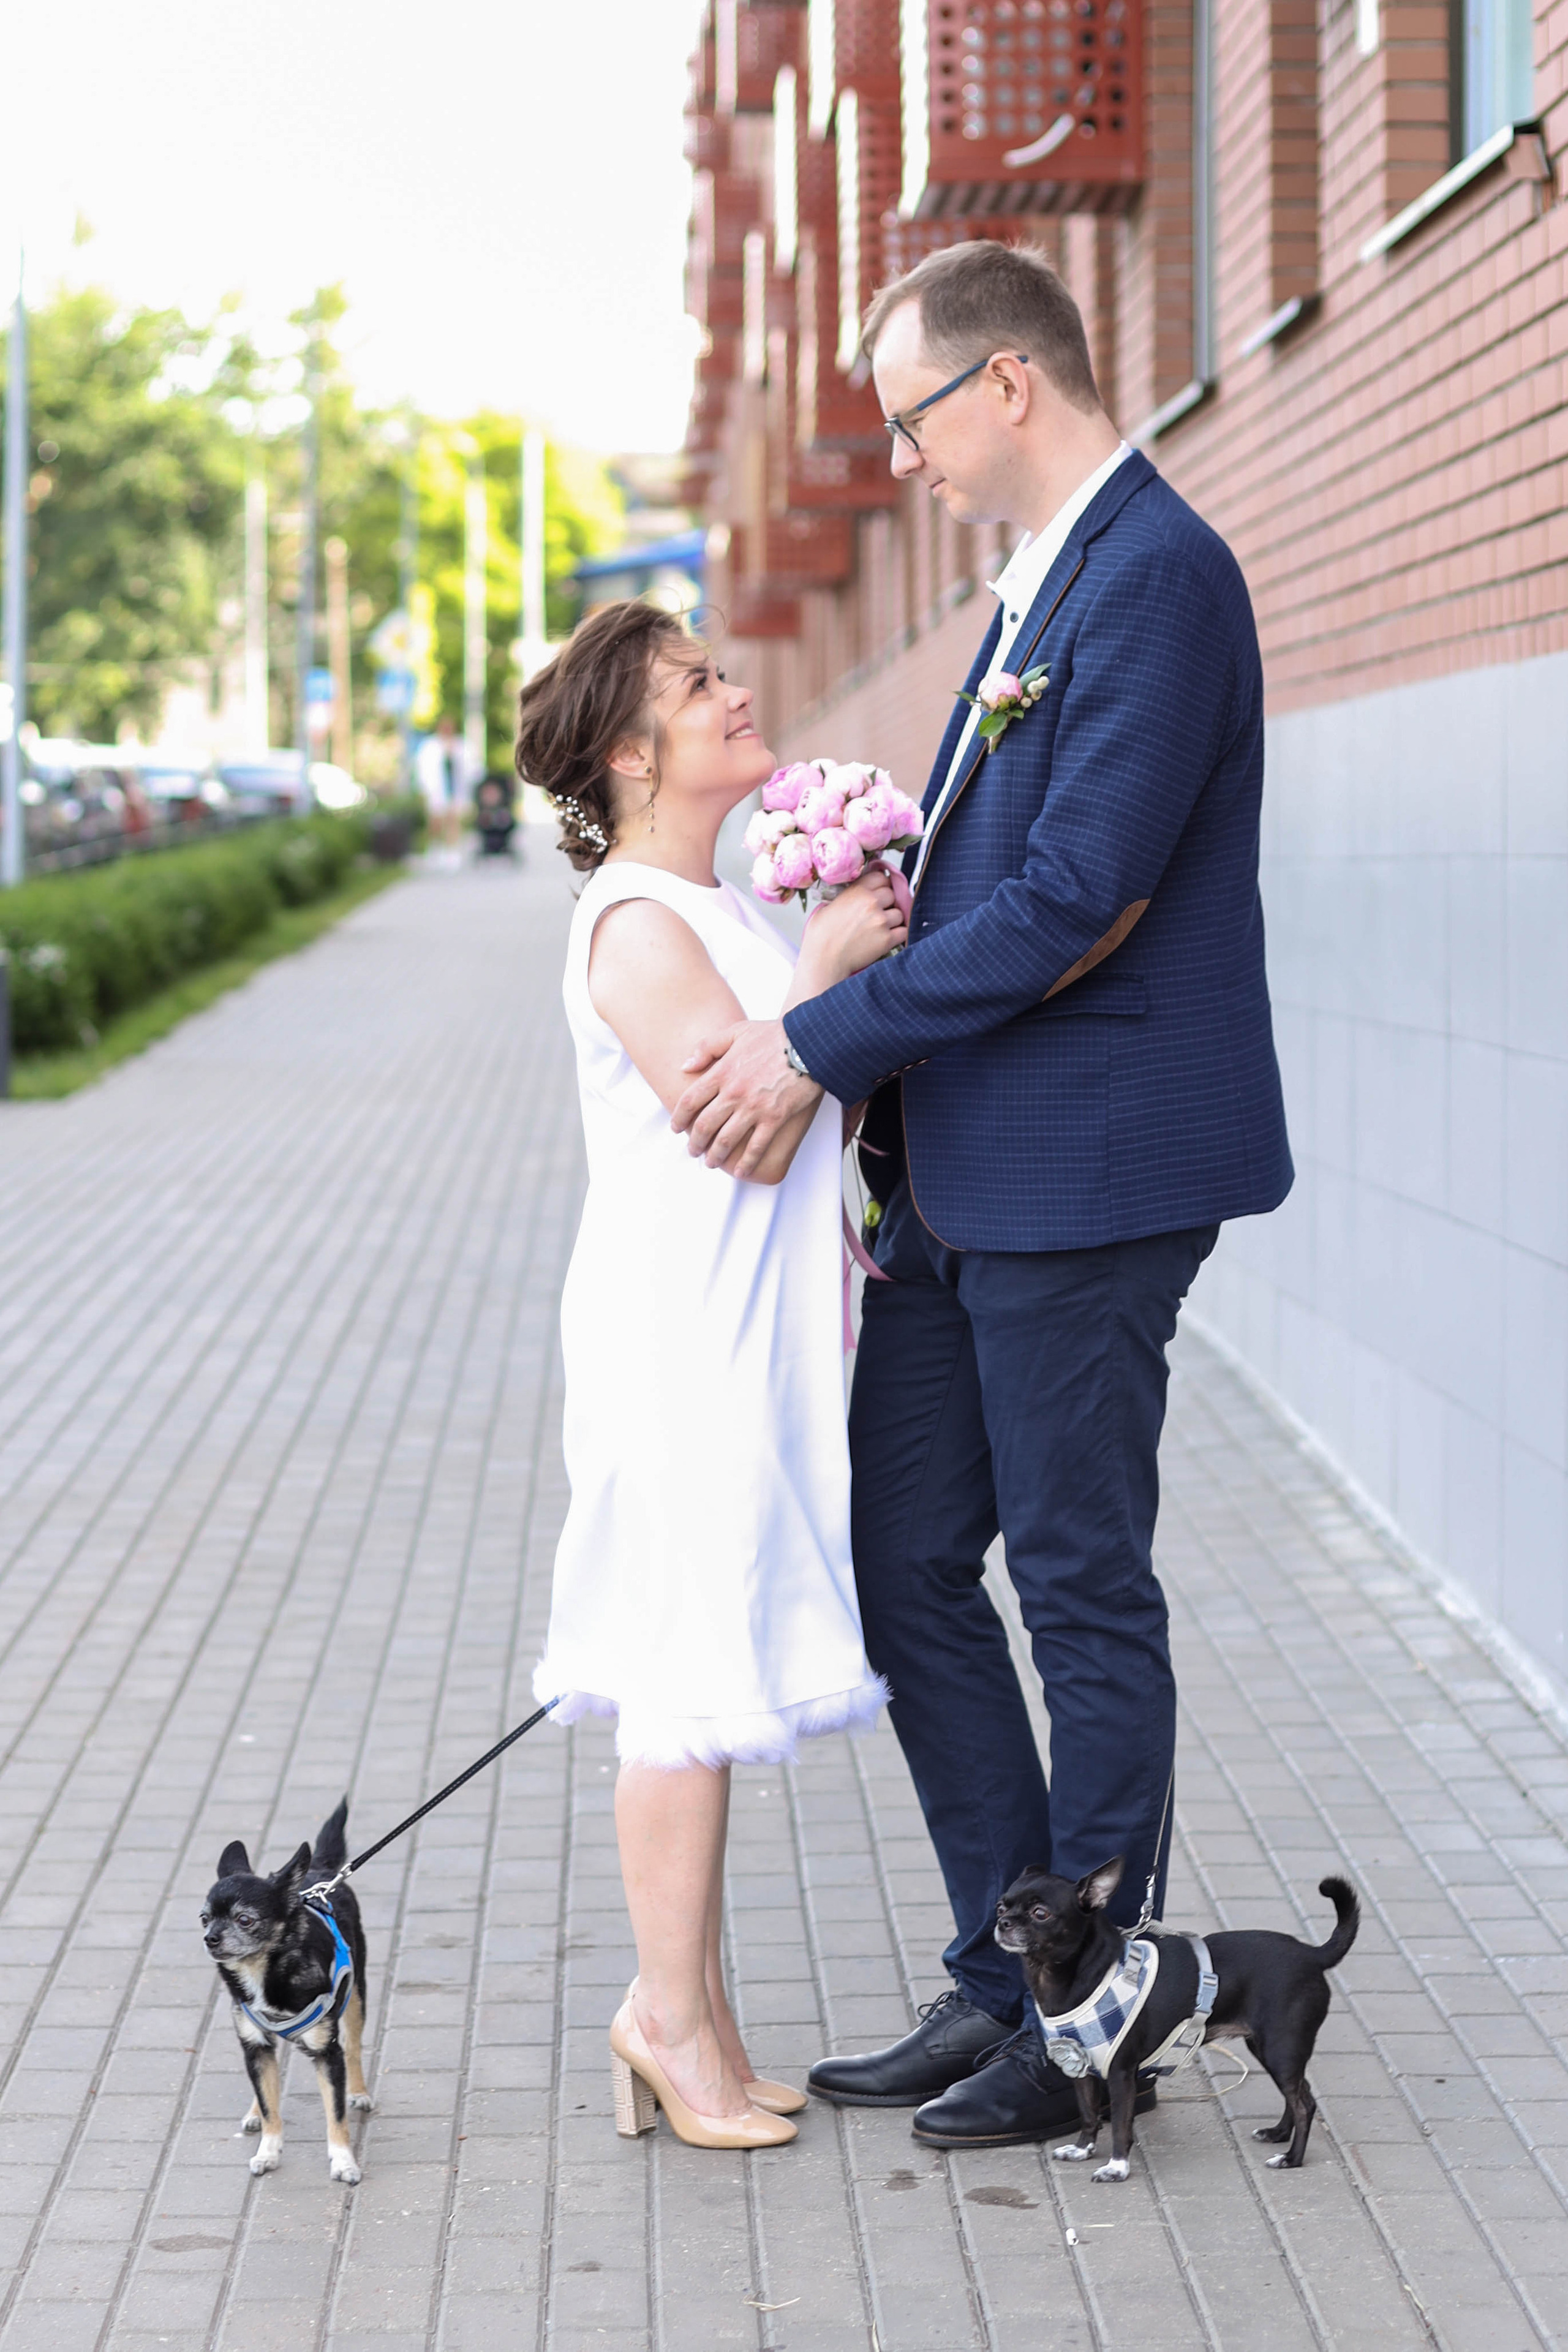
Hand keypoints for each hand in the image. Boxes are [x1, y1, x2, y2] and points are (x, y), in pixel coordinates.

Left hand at [671, 1018, 821, 1174]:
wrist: (808, 1042)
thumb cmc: (773, 1035)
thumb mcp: (735, 1032)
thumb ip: (706, 1047)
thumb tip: (684, 1066)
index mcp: (721, 1072)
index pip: (690, 1101)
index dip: (679, 1118)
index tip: (676, 1128)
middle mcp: (733, 1093)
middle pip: (704, 1125)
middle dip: (695, 1142)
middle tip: (693, 1151)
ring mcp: (754, 1107)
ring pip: (726, 1140)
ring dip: (715, 1156)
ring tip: (712, 1163)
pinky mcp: (774, 1118)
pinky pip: (756, 1147)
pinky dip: (746, 1163)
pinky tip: (741, 1172)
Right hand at [799, 863, 907, 986]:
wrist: (824, 959)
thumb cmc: (821, 935)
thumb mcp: (829, 905)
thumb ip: (849, 895)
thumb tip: (859, 892)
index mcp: (857, 891)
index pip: (881, 877)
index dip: (880, 885)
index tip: (877, 892)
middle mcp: (872, 903)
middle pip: (892, 894)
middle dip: (887, 902)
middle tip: (877, 912)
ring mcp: (881, 921)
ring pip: (900, 913)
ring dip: (893, 919)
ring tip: (880, 927)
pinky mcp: (887, 939)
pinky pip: (903, 931)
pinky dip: (898, 934)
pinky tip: (887, 937)